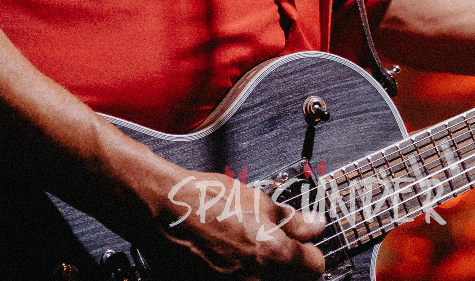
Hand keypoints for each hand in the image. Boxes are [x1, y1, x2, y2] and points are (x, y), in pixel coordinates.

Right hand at [134, 165, 326, 277]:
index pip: (315, 267)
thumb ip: (291, 220)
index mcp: (275, 255)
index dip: (308, 253)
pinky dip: (237, 279)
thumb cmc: (201, 201)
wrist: (159, 212)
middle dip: (288, 269)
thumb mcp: (255, 201)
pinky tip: (226, 266)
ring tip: (243, 258)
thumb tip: (314, 226)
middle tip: (271, 252)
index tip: (299, 247)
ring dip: (263, 276)